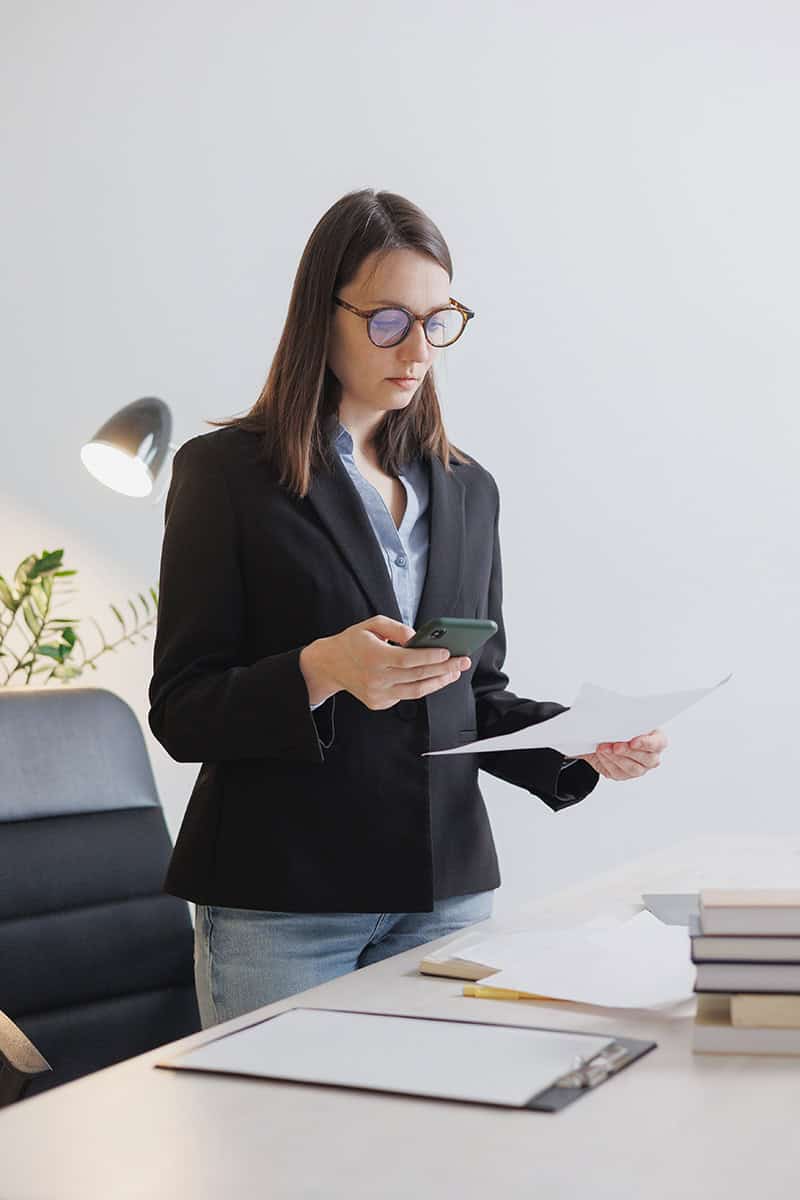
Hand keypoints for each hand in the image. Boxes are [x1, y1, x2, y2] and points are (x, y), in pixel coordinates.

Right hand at [303, 615, 470, 710]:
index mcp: (373, 657)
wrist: (329, 665)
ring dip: (439, 682)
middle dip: (444, 669)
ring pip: (416, 691)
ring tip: (454, 672)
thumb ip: (397, 629)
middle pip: (417, 676)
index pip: (408, 660)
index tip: (448, 652)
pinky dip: (422, 686)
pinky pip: (406, 696)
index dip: (430, 657)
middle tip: (462, 661)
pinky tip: (435, 677)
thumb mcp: (372, 624)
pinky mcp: (379, 703)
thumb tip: (418, 638)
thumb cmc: (354, 641)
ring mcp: (377, 694)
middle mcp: (375, 679)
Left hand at [578, 728, 667, 780]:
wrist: (604, 736)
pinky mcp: (623, 775)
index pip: (658, 743)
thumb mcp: (627, 719)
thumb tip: (622, 717)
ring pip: (632, 768)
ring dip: (616, 758)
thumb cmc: (621, 725)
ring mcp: (639, 768)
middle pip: (647, 759)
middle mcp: (651, 756)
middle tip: (615, 746)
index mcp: (657, 739)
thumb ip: (630, 720)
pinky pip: (617, 773)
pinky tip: (602, 754)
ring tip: (603, 748)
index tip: (633, 742)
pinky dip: (607, 762)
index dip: (646, 744)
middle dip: (629, 752)